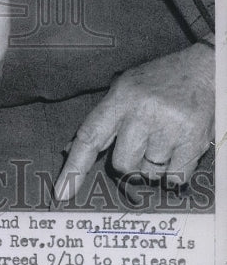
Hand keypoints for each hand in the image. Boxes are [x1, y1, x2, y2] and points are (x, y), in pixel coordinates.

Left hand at [54, 42, 214, 201]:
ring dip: (153, 167)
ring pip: (149, 174)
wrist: (203, 70)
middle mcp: (143, 113)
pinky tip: (177, 151)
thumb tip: (69, 150)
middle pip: (122, 165)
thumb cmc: (158, 81)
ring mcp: (169, 129)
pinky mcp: (194, 143)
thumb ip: (101, 119)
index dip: (74, 168)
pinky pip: (174, 178)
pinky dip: (173, 174)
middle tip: (142, 144)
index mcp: (121, 98)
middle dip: (130, 162)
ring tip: (164, 140)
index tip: (61, 194)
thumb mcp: (124, 88)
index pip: (90, 136)